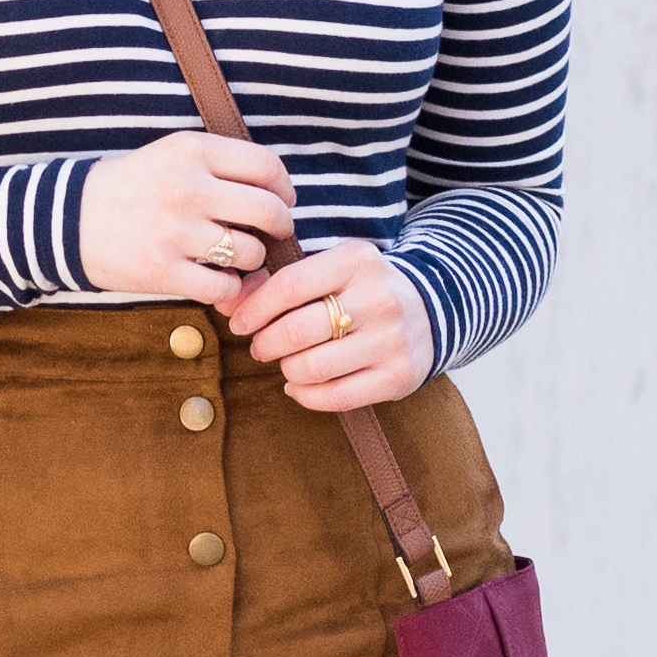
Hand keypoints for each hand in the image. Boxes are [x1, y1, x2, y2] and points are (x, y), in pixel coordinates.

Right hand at [78, 130, 301, 305]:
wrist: (65, 220)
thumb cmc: (128, 188)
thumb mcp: (170, 156)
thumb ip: (220, 167)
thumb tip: (279, 195)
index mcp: (191, 150)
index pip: (267, 168)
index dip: (285, 189)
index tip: (282, 201)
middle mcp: (187, 187)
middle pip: (268, 212)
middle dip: (279, 228)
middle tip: (270, 235)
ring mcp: (175, 231)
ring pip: (250, 253)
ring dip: (251, 260)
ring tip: (234, 257)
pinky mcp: (162, 270)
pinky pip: (223, 287)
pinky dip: (228, 289)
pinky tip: (215, 280)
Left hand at [222, 240, 430, 411]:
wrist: (429, 309)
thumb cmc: (358, 289)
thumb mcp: (326, 270)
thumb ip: (274, 282)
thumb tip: (226, 303)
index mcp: (358, 260)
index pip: (289, 286)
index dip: (254, 309)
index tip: (240, 323)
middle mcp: (380, 297)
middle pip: (297, 331)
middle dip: (266, 343)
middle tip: (261, 346)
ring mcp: (393, 339)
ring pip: (313, 367)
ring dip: (286, 369)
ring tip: (286, 363)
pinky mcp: (399, 376)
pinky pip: (336, 397)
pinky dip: (306, 395)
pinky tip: (299, 385)